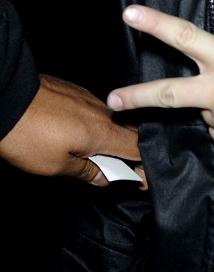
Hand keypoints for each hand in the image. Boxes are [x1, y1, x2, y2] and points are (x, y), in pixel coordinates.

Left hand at [0, 74, 144, 186]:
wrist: (7, 98)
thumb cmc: (29, 136)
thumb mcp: (55, 165)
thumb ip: (86, 171)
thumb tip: (104, 177)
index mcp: (102, 133)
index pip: (136, 148)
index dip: (143, 165)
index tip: (142, 179)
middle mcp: (102, 112)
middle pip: (129, 132)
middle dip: (131, 152)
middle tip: (125, 170)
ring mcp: (89, 99)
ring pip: (112, 121)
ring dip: (113, 138)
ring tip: (102, 155)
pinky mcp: (77, 92)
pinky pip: (96, 111)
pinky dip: (98, 126)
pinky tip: (85, 136)